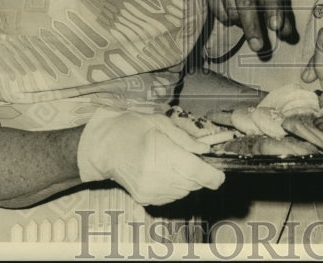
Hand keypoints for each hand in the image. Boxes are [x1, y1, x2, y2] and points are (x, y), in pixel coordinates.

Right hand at [77, 108, 224, 204]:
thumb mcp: (160, 123)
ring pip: (185, 192)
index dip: (214, 175)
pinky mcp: (145, 199)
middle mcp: (158, 178)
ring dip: (189, 180)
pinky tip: (166, 172)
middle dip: (201, 173)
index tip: (220, 172)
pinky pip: (172, 196)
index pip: (198, 173)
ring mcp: (151, 192)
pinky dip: (176, 186)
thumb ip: (185, 138)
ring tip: (177, 162)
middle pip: (194, 183)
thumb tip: (205, 150)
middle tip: (195, 159)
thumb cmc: (131, 128)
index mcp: (163, 155)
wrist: (103, 147)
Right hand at [203, 0, 297, 53]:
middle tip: (257, 46)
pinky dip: (230, 19)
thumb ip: (281, 10)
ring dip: (242, 22)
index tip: (275, 26)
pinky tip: (235, 10)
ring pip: (231, 10)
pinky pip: (220, 13)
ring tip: (249, 15)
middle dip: (252, 25)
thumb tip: (286, 33)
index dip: (273, 6)